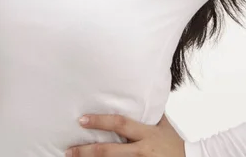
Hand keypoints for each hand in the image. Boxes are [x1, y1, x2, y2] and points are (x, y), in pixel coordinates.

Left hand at [66, 112, 184, 156]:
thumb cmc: (175, 144)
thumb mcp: (164, 126)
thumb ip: (151, 113)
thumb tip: (142, 94)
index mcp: (146, 134)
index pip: (119, 124)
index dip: (100, 121)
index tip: (82, 120)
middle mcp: (142, 150)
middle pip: (110, 152)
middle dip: (87, 151)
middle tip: (69, 150)